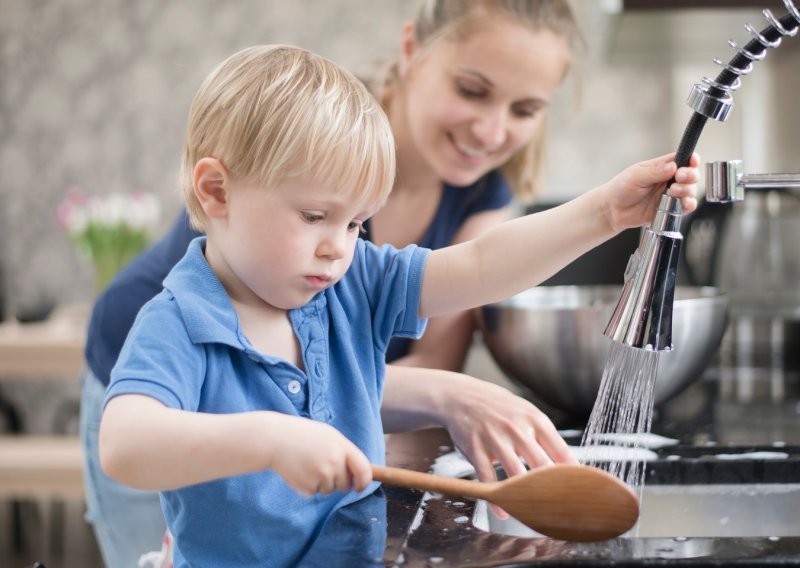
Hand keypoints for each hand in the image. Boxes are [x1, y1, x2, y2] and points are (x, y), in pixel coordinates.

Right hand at [266, 415, 371, 496]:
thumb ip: (345, 452)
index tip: (359, 486)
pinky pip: (314, 492)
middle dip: (337, 480)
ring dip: (321, 482)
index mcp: (342, 447)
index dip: (364, 481)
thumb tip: (359, 473)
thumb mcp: (328, 436)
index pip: (363, 470)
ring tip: (307, 464)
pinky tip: (299, 471)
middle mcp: (334, 462)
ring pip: (329, 490)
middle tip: (321, 465)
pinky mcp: (308, 487)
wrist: (275, 439)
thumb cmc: (304, 436)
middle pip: (345, 484)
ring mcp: (321, 476)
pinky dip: (308, 486)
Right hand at [439, 376, 576, 518]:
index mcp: (535, 420)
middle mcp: (517, 428)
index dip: (572, 475)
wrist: (462, 397)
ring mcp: (495, 439)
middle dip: (552, 488)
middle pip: (542, 465)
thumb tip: (569, 466)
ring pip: (515, 473)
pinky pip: (487, 479)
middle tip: (559, 507)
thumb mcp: (526, 414)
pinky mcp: (475, 449)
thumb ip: (545, 438)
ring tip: (532, 510)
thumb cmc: (501, 409)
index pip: (561, 451)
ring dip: (524, 494)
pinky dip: (496, 499)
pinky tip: (503, 511)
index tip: (578, 491)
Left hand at [600, 152, 699, 232]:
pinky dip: (688, 204)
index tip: (692, 161)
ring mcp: (671, 195)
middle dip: (690, 175)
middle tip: (679, 178)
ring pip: (691, 190)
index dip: (691, 159)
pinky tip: (682, 202)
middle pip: (691, 174)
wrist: (612, 210)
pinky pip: (686, 207)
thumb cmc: (621, 188)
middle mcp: (669, 180)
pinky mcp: (670, 209)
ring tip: (673, 191)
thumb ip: (655, 172)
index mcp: (662, 167)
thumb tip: (673, 166)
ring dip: (687, 190)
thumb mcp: (636, 175)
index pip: (683, 159)